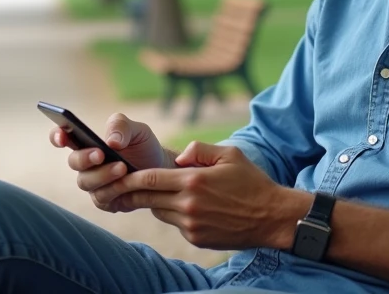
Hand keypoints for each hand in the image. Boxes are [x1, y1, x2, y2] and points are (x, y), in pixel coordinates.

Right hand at [48, 112, 168, 209]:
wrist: (162, 169)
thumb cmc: (143, 146)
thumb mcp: (138, 130)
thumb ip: (122, 127)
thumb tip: (111, 141)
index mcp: (87, 142)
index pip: (63, 137)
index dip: (57, 136)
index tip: (62, 136)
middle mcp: (86, 165)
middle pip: (74, 162)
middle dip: (85, 158)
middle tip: (101, 154)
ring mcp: (94, 184)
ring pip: (86, 182)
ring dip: (103, 174)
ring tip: (122, 167)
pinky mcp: (106, 201)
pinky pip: (102, 198)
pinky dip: (114, 190)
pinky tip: (127, 182)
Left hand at [94, 141, 309, 250]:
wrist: (271, 217)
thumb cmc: (251, 181)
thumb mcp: (229, 154)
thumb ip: (198, 149)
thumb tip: (178, 156)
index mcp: (193, 181)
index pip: (150, 179)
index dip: (129, 178)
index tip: (116, 174)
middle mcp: (189, 205)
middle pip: (147, 199)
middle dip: (131, 192)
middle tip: (117, 187)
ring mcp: (191, 225)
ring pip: (160, 212)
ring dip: (156, 202)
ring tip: (158, 192)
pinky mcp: (196, 238)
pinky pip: (175, 224)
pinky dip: (174, 214)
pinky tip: (186, 206)